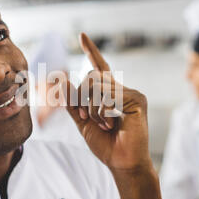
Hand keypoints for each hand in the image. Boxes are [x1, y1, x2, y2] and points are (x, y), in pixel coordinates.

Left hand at [63, 33, 151, 171]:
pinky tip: (112, 124)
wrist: (121, 162)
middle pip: (91, 76)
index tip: (81, 36)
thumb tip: (61, 79)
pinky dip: (102, 112)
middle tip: (86, 118)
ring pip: (96, 85)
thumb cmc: (105, 144)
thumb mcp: (82, 122)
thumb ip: (72, 102)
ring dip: (91, 109)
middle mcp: (120, 89)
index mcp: (108, 93)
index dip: (91, 51)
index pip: (99, 67)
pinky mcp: (137, 99)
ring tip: (104, 124)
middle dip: (81, 98)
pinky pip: (108, 95)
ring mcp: (130, 93)